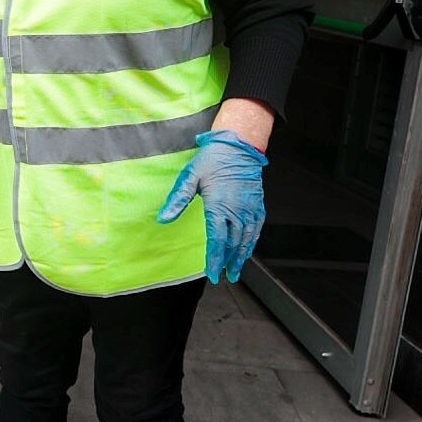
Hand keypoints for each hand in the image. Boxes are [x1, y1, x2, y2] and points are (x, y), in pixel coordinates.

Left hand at [156, 130, 268, 284]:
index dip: (215, 260)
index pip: (217, 240)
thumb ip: (178, 200)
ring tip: (236, 270)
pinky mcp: (258, 204)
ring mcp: (250, 208)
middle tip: (223, 276)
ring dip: (241, 256)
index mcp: (219, 206)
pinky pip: (257, 228)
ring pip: (247, 239)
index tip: (212, 274)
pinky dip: (252, 242)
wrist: (239, 144)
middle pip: (233, 244)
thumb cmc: (213, 159)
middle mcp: (237, 210)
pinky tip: (248, 249)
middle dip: (228, 262)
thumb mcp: (190, 176)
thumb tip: (163, 219)